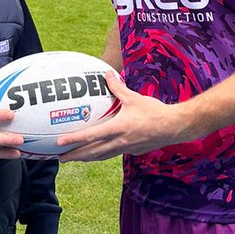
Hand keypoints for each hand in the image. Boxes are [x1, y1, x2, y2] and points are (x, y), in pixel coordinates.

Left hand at [58, 69, 190, 162]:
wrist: (175, 127)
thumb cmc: (155, 112)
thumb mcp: (134, 97)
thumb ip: (117, 87)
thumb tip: (107, 74)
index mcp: (118, 128)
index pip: (90, 136)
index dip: (73, 140)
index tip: (60, 143)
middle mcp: (120, 142)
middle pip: (92, 152)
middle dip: (75, 156)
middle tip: (60, 158)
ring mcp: (126, 149)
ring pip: (102, 156)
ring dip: (87, 158)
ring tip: (75, 158)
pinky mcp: (133, 151)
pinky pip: (113, 154)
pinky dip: (102, 154)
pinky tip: (100, 152)